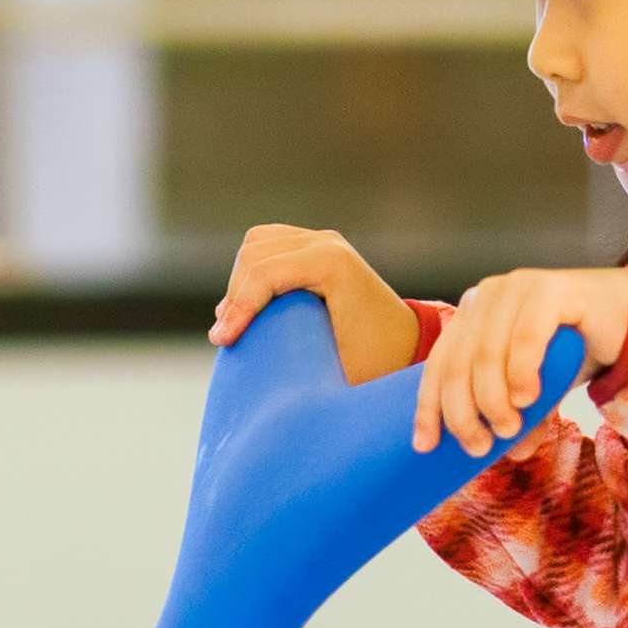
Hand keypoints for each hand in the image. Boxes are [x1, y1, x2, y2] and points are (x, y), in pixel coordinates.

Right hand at [207, 224, 420, 380]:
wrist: (405, 344)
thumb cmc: (376, 363)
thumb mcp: (340, 370)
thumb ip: (295, 367)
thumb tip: (248, 388)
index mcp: (334, 264)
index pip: (265, 272)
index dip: (238, 306)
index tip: (222, 342)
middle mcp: (328, 243)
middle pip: (255, 254)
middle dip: (235, 296)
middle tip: (225, 337)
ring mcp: (322, 239)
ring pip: (256, 244)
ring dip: (239, 281)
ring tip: (233, 320)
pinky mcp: (315, 245)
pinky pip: (267, 244)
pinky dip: (250, 271)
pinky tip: (247, 303)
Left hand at [411, 265, 627, 455]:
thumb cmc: (575, 351)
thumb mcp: (540, 390)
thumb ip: (523, 414)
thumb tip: (512, 453)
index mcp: (472, 315)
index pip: (438, 365)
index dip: (429, 407)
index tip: (426, 446)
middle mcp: (487, 296)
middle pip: (458, 365)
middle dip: (464, 414)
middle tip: (480, 447)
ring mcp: (516, 287)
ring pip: (487, 356)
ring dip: (494, 402)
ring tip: (510, 429)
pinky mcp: (549, 288)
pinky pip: (526, 339)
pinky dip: (522, 374)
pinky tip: (528, 399)